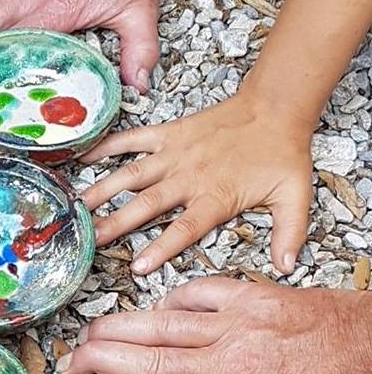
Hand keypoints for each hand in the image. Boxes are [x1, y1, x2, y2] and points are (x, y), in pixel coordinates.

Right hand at [80, 92, 314, 274]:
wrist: (276, 106)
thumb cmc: (282, 152)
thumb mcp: (295, 196)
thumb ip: (290, 233)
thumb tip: (287, 267)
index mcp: (216, 195)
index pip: (184, 228)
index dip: (161, 248)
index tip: (138, 267)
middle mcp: (189, 176)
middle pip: (147, 204)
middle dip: (116, 223)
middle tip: (90, 239)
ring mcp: (175, 153)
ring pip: (132, 174)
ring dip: (103, 190)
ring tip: (77, 207)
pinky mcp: (169, 134)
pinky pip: (133, 139)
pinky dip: (107, 147)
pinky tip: (83, 157)